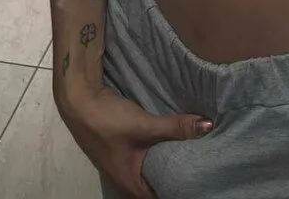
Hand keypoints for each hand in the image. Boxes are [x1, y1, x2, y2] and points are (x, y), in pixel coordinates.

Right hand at [57, 83, 213, 197]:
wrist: (80, 99)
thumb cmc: (108, 121)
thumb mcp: (144, 125)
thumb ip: (175, 127)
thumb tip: (208, 126)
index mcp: (130, 182)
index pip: (161, 195)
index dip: (181, 189)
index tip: (201, 179)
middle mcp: (127, 176)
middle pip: (159, 180)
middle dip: (179, 171)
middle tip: (205, 162)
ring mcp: (125, 159)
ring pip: (154, 163)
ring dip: (171, 156)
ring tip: (196, 148)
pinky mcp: (126, 144)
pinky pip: (149, 150)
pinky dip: (163, 145)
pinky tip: (176, 135)